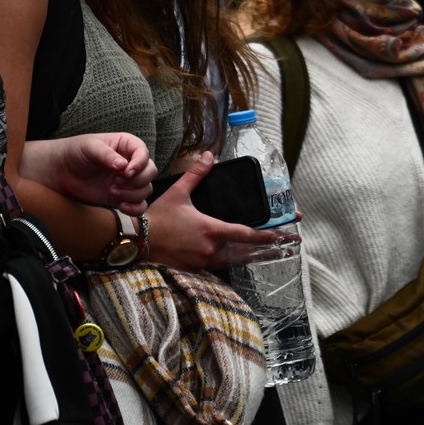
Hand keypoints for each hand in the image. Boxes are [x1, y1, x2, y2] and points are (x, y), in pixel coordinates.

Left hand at [21, 133, 157, 214]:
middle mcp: (131, 163)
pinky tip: (121, 206)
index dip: (139, 164)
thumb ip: (106, 155)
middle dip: (136, 180)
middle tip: (115, 182)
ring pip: (146, 190)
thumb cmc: (76, 152)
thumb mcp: (89, 147)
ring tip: (112, 191)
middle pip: (151, 172)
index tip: (126, 172)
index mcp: (127, 146)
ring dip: (132, 194)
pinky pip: (140, 205)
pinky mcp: (123, 197)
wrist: (62, 172)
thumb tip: (123, 166)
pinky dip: (135, 208)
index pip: (144, 153)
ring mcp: (128, 181)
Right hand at [146, 152, 278, 270]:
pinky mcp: (194, 269)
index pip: (244, 234)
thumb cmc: (159, 216)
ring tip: (268, 254)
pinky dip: (227, 261)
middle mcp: (210, 249)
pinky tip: (236, 257)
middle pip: (243, 251)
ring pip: (231, 260)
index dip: (265, 236)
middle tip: (286, 248)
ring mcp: (202, 261)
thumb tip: (209, 155)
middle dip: (265, 250)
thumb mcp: (179, 192)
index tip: (280, 236)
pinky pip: (216, 265)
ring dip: (249, 256)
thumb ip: (197, 174)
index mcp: (210, 230)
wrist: (138, 240)